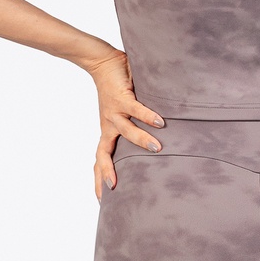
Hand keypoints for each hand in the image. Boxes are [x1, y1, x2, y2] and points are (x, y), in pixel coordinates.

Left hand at [86, 49, 164, 201]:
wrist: (101, 62)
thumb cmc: (114, 87)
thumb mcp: (121, 112)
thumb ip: (132, 124)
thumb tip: (155, 137)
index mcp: (107, 130)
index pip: (100, 159)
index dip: (99, 178)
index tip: (100, 198)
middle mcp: (108, 125)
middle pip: (104, 154)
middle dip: (108, 171)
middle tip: (116, 187)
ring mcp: (114, 112)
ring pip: (127, 131)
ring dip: (143, 140)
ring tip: (158, 148)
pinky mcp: (121, 98)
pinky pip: (136, 110)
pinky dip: (148, 116)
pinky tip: (160, 122)